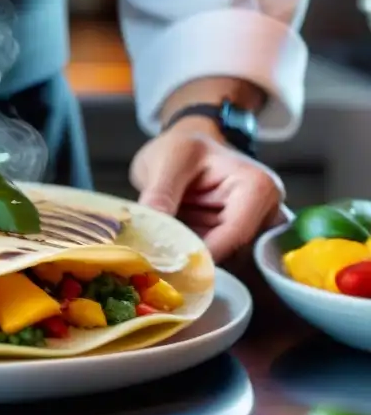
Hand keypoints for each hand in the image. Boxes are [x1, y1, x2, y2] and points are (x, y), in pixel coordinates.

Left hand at [130, 119, 284, 261]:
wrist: (184, 145)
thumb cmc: (182, 145)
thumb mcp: (168, 161)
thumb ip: (161, 195)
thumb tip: (150, 233)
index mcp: (257, 187)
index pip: (234, 235)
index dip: (201, 253)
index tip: (166, 266)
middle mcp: (265, 212)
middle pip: (233, 253)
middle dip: (195, 262)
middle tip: (157, 268)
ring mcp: (252, 229)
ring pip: (223, 261)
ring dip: (191, 263)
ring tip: (157, 261)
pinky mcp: (233, 240)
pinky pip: (215, 259)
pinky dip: (190, 260)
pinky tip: (166, 258)